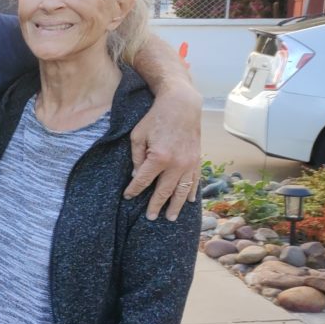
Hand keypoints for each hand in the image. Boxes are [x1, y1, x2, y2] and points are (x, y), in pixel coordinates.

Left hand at [125, 82, 201, 220]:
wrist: (181, 105)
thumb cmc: (155, 118)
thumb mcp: (138, 135)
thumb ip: (136, 157)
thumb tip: (137, 175)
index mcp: (158, 158)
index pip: (143, 181)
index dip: (134, 190)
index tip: (128, 197)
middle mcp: (176, 164)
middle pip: (164, 191)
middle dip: (156, 205)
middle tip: (151, 218)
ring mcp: (189, 163)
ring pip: (182, 190)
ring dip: (177, 205)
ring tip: (171, 217)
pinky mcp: (197, 159)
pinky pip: (195, 181)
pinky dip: (192, 192)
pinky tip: (189, 201)